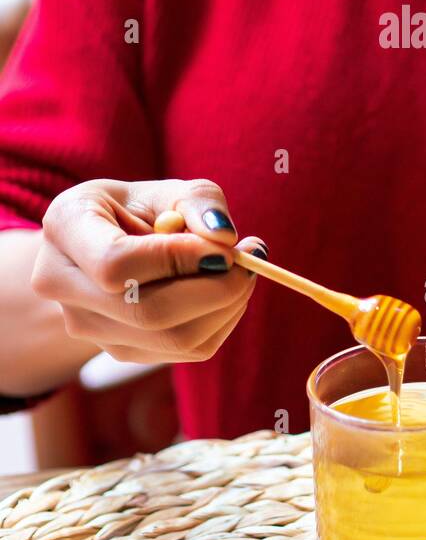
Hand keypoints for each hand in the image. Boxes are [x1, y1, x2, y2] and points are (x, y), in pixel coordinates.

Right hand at [32, 178, 266, 362]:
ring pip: (174, 339)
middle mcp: (62, 284)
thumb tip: (226, 238)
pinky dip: (221, 320)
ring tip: (242, 270)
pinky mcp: (119, 351)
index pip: (116, 264)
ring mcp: (87, 327)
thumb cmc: (138, 208)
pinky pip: (187, 350)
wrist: (103, 245)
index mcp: (65, 227)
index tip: (225, 246)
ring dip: (226, 306)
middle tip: (250, 259)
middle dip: (216, 289)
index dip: (177, 259)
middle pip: (148, 312)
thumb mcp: (166, 188)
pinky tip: (225, 291)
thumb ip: (199, 201)